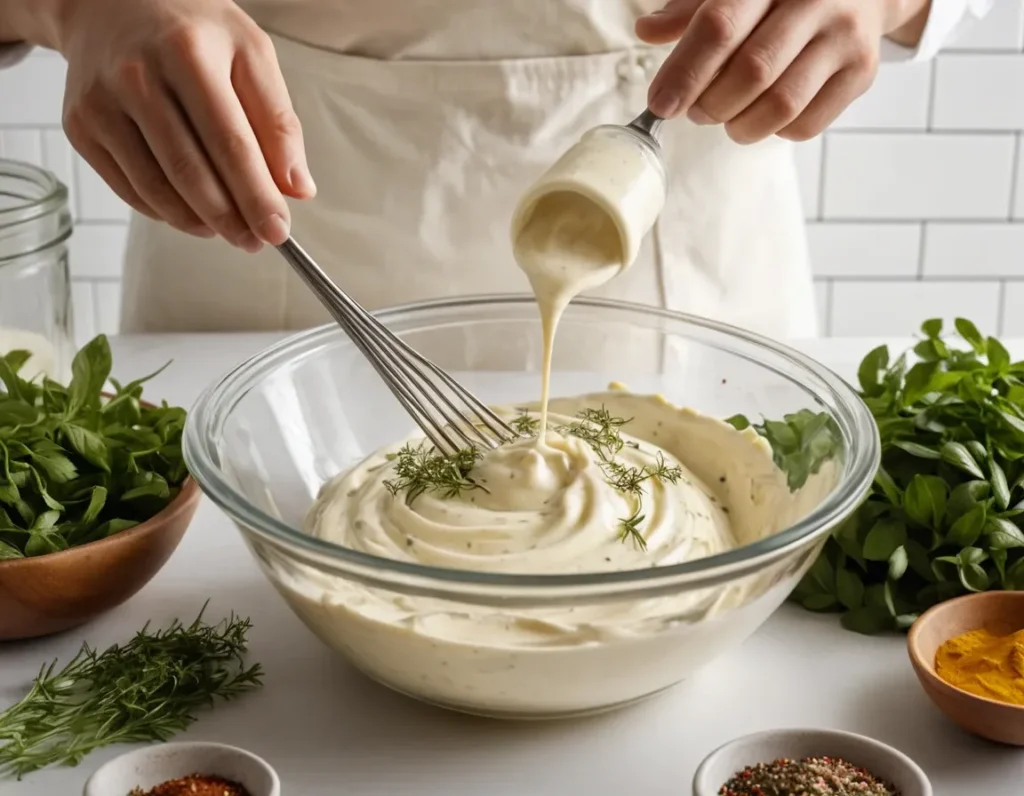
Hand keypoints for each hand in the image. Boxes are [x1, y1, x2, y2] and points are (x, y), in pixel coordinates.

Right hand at [55, 0, 314, 249]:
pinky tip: (193, 212)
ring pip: (157, 189)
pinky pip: (130, 189)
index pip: (230, 143)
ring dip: (200, 222)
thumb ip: (278, 121)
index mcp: (187, 52)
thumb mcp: (251, 54)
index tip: (278, 231)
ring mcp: (101, 104)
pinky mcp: (81, 126)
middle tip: (255, 241)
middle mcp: (137, 77)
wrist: (113, 3)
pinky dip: (166, 212)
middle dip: (231, 219)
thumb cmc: (193, 30)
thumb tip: (296, 188)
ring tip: (229, 230)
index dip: (256, 196)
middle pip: (191, 172)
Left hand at [637, 0, 910, 143]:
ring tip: (727, 117)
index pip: (720, 27)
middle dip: (711, 104)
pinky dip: (773, 132)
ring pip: (781, 105)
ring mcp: (844, 36)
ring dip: (740, 125)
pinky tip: (763, 114)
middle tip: (696, 111)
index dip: (684, 71)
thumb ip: (689, 9)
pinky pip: (806, 124)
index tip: (660, 104)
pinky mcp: (861, 71)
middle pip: (751, 72)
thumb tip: (646, 30)